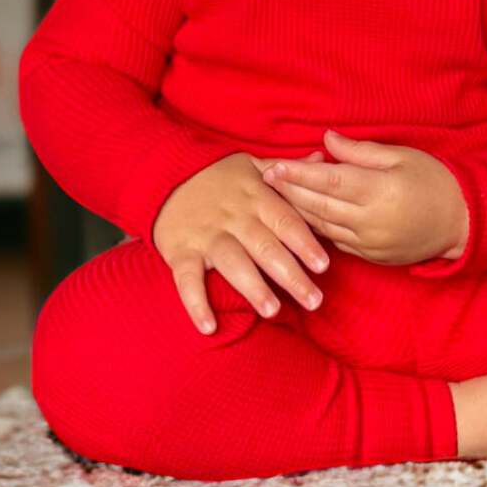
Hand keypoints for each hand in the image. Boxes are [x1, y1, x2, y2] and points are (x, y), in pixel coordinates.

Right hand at [151, 150, 329, 333]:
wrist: (163, 173)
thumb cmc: (218, 175)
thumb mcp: (254, 165)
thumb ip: (289, 170)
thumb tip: (323, 158)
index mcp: (256, 196)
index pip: (286, 220)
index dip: (305, 243)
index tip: (324, 266)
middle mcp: (234, 217)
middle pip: (266, 247)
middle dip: (291, 275)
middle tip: (314, 301)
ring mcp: (206, 234)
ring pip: (233, 262)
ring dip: (253, 287)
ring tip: (273, 311)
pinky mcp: (180, 251)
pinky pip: (187, 280)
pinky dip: (196, 303)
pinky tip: (210, 327)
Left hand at [261, 131, 468, 266]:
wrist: (462, 222)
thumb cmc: (434, 181)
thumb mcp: (402, 156)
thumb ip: (360, 151)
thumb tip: (326, 139)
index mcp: (379, 190)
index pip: (327, 181)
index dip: (297, 173)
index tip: (272, 166)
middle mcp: (370, 220)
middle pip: (317, 206)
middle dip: (288, 192)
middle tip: (264, 180)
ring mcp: (369, 243)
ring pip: (322, 227)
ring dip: (296, 212)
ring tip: (276, 197)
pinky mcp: (371, 257)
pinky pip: (335, 242)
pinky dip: (317, 228)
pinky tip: (302, 217)